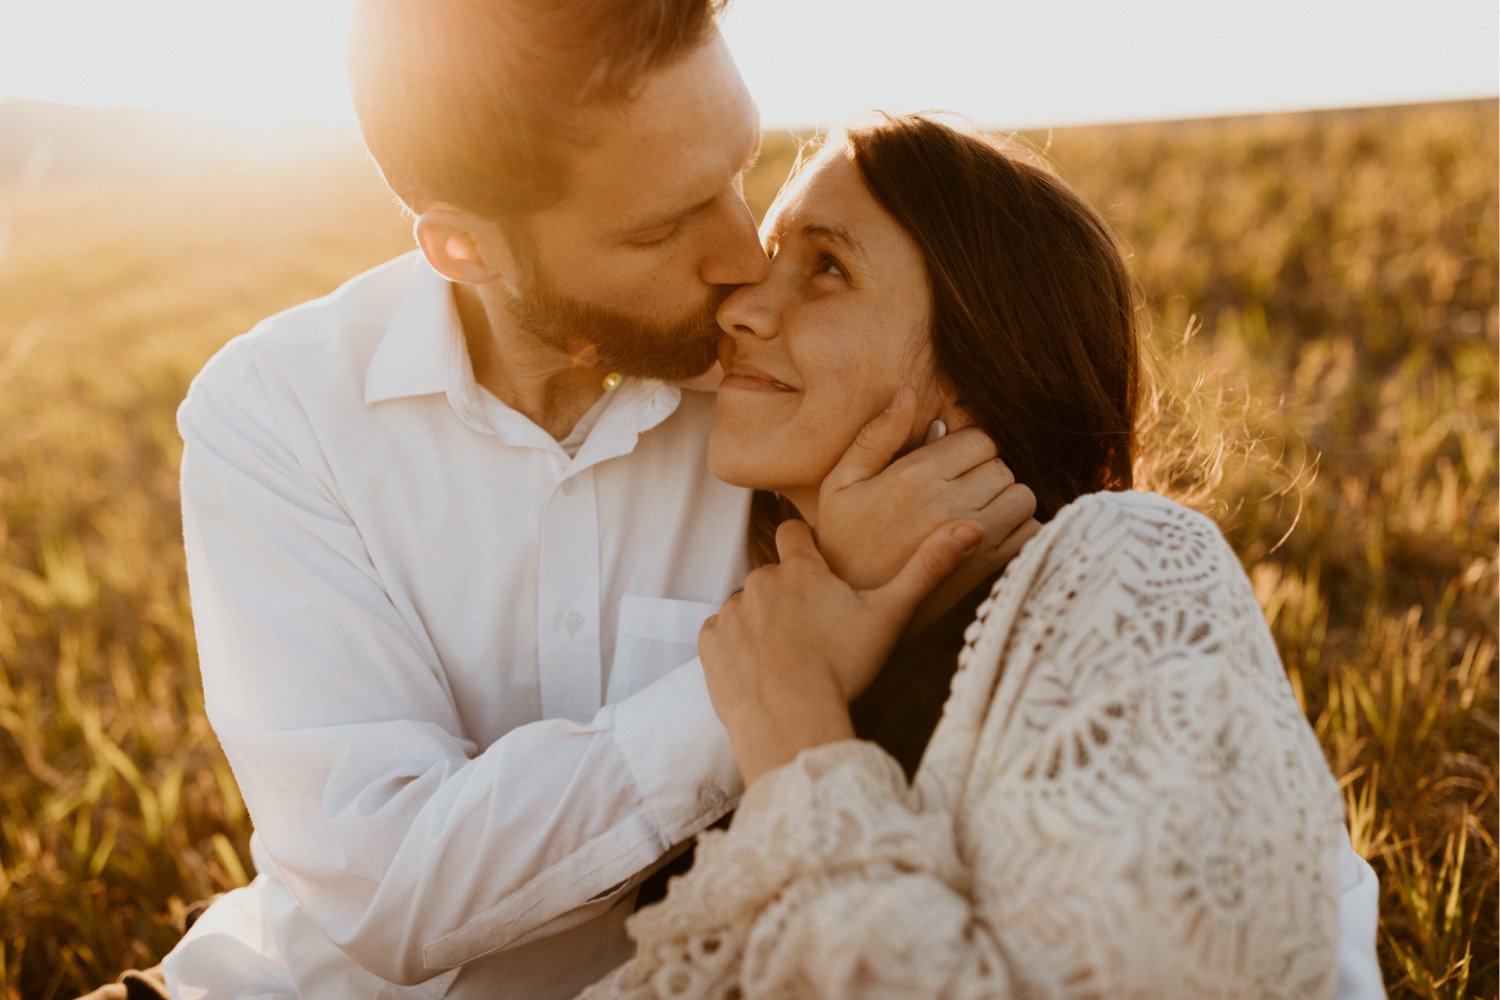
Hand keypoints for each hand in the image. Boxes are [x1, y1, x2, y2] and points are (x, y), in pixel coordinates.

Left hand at [700, 518, 982, 785]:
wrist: (790, 719)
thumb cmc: (843, 667)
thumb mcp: (890, 616)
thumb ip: (927, 569)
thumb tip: (972, 527)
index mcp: (800, 569)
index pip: (792, 533)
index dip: (802, 546)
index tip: (813, 568)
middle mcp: (760, 581)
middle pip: (771, 577)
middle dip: (786, 597)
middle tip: (811, 633)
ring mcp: (731, 611)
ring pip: (746, 608)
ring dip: (760, 624)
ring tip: (786, 659)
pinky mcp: (710, 642)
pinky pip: (720, 635)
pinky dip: (735, 649)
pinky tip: (758, 672)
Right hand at [815, 386, 1038, 589]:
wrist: (850, 609)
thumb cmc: (841, 541)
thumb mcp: (841, 483)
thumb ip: (876, 436)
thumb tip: (908, 392)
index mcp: (915, 476)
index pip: (979, 437)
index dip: (968, 447)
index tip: (950, 465)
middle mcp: (949, 504)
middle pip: (1002, 464)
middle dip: (986, 472)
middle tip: (960, 490)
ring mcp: (974, 538)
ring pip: (1023, 495)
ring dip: (1006, 499)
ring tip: (977, 511)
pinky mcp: (989, 568)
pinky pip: (1031, 532)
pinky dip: (1020, 529)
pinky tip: (989, 536)